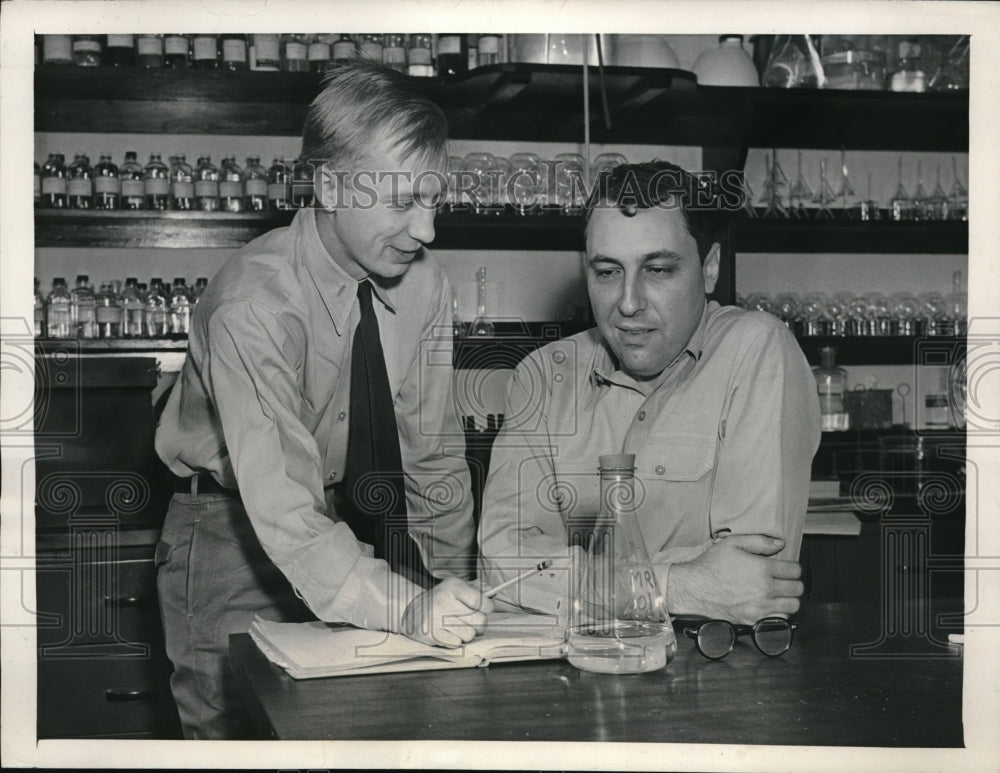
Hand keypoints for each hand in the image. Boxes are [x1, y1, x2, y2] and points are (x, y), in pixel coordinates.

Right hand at [399, 576, 493, 647]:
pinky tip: (446, 633)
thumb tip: (495, 592)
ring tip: (456, 627)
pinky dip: (454, 641)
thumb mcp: (455, 589)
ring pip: (469, 635)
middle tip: (470, 622)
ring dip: (466, 634)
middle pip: (480, 621)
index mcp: (452, 585)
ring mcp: (435, 617)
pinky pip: (456, 644)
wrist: (410, 611)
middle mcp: (443, 599)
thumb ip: (476, 590)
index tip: (482, 609)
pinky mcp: (430, 634)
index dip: (487, 608)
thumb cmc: (440, 601)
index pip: (483, 602)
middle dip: (478, 625)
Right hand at [665, 534, 802, 624]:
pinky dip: (780, 613)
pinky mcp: (754, 620)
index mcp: (763, 569)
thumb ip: (760, 541)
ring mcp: (760, 607)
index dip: (793, 566)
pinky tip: (771, 605)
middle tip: (784, 579)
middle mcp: (765, 589)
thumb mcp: (733, 543)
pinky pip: (780, 620)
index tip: (786, 567)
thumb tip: (781, 544)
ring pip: (793, 606)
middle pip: (797, 589)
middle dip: (793, 582)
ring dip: (790, 598)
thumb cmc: (711, 565)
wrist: (694, 588)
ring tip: (780, 593)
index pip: (795, 570)